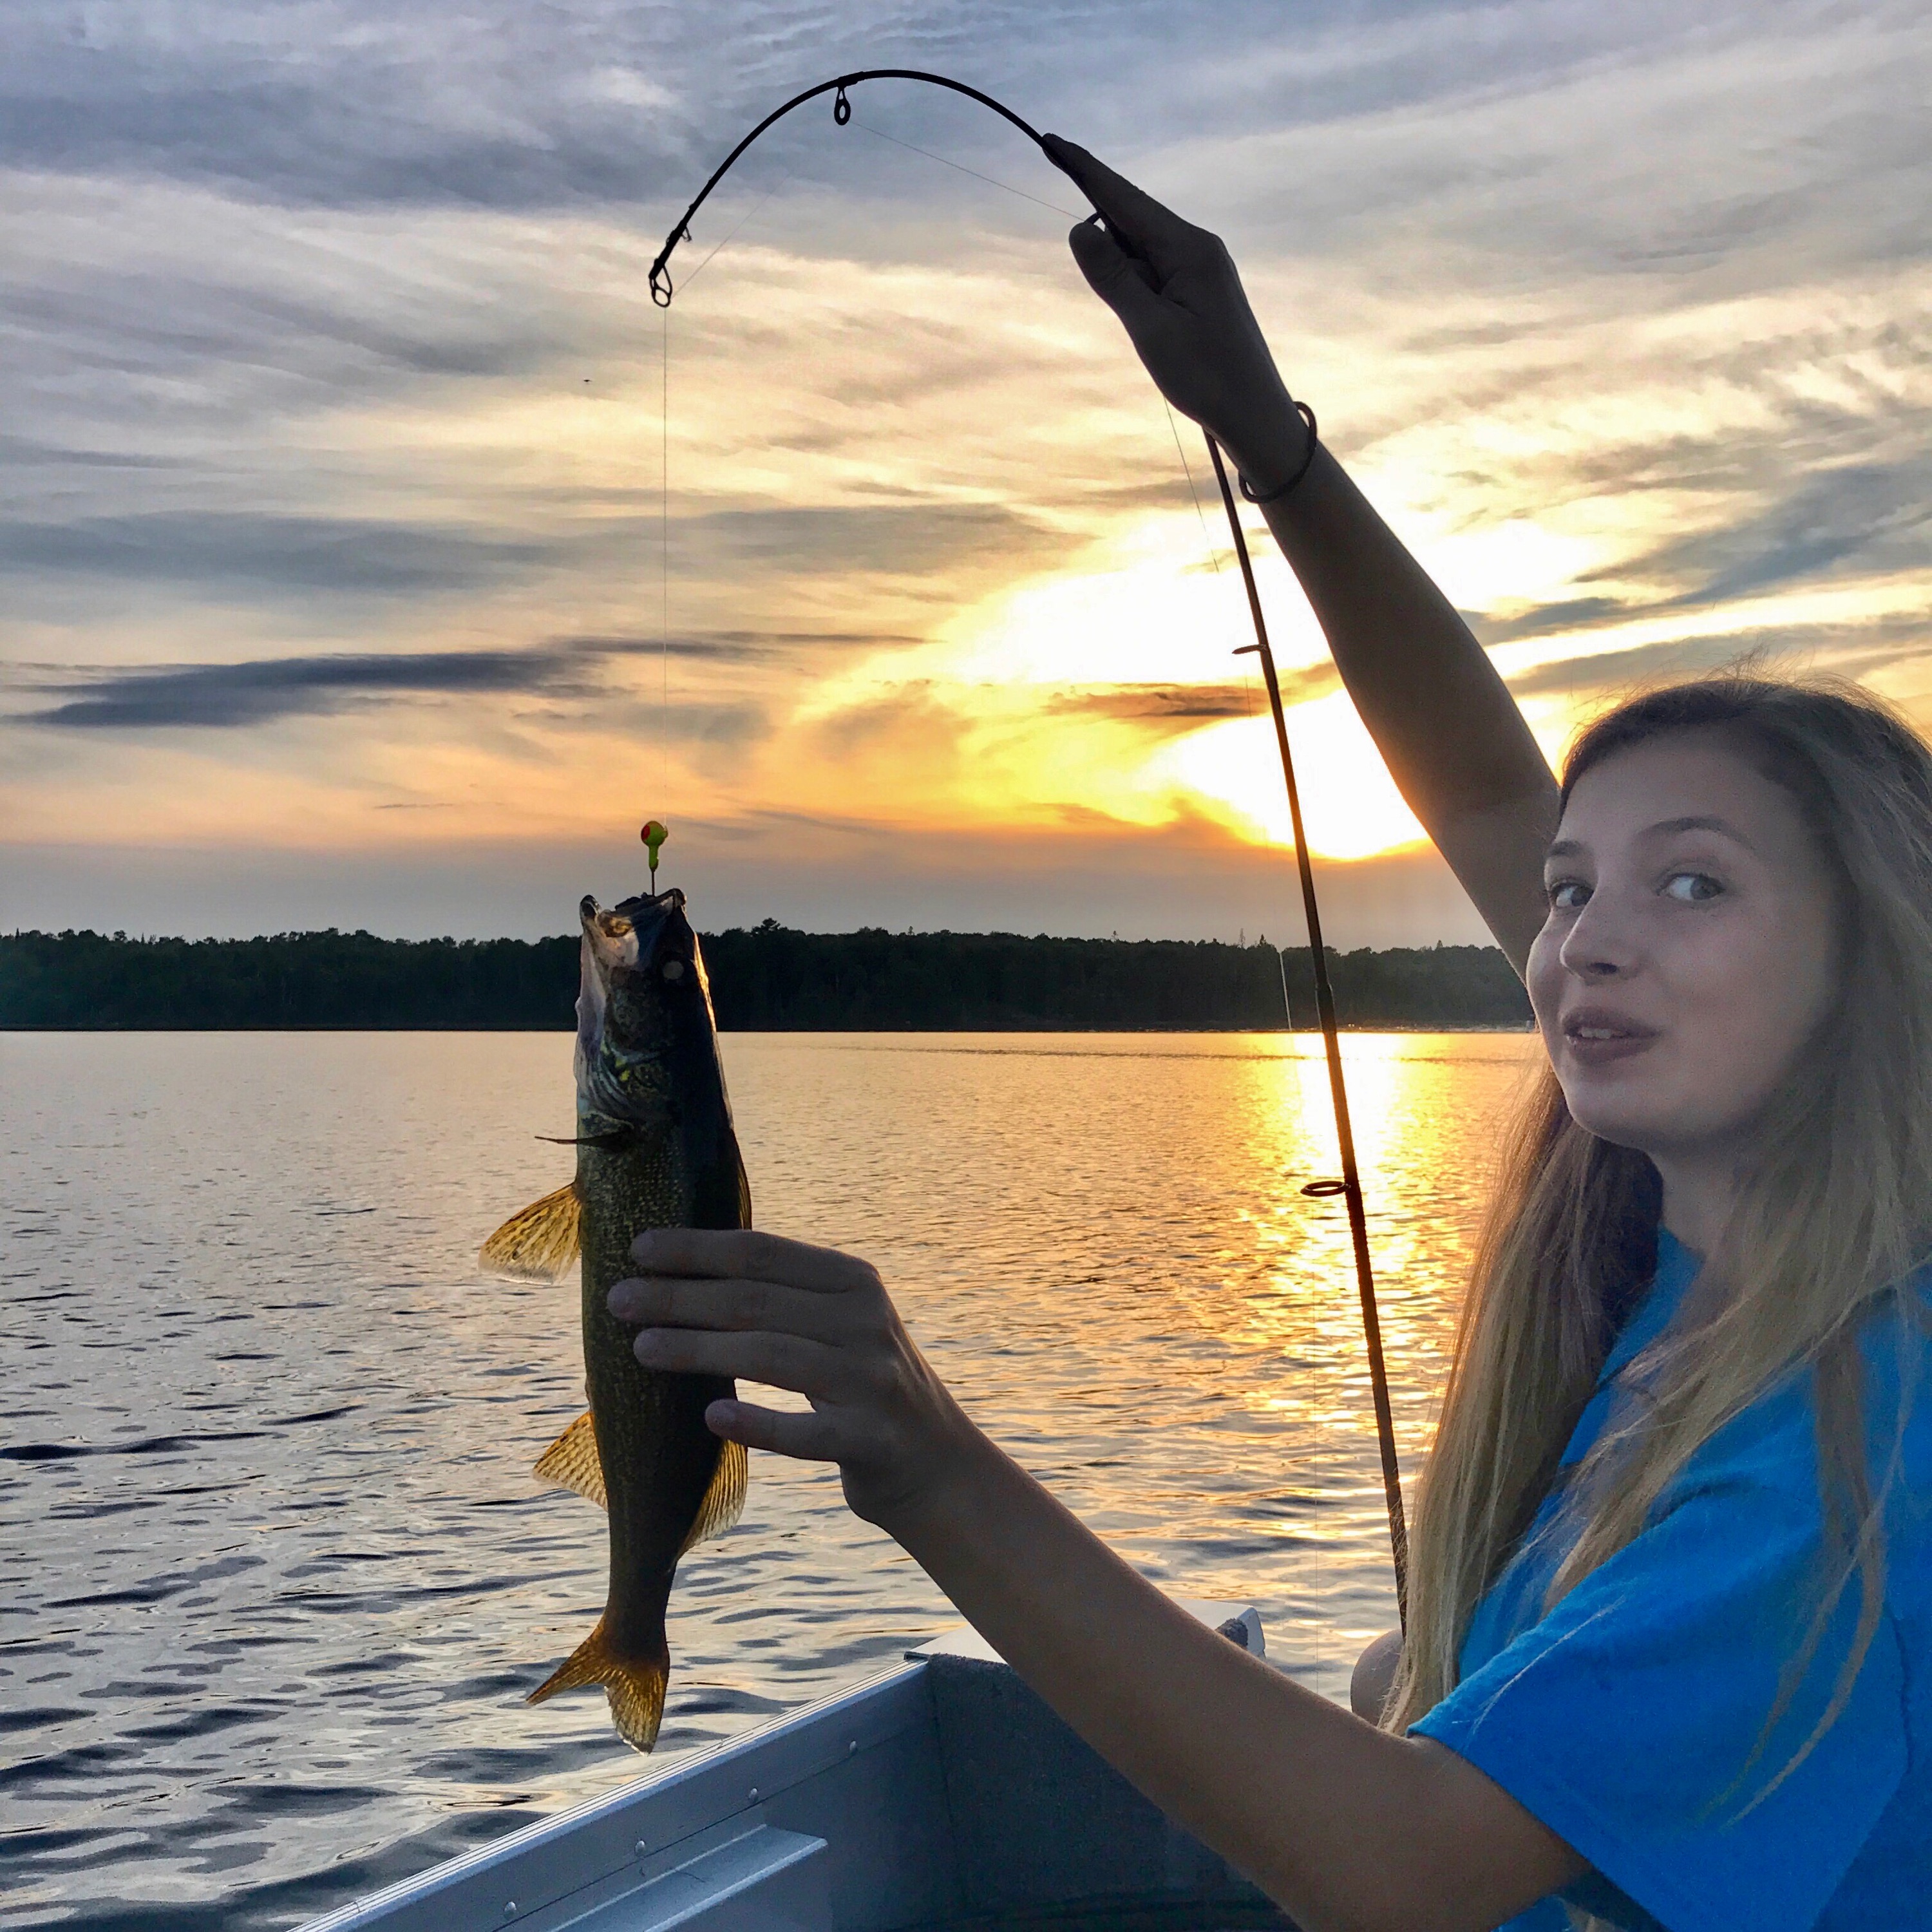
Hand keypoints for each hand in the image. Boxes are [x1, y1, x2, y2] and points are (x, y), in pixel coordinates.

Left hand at [608, 1228, 981, 1529]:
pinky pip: (806, 1432)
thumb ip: (782, 1298)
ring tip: (640, 1349)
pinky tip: (712, 1419)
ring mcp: (872, 1380)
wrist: (937, 1464)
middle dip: (680, 1297)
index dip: (696, 1248)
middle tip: (617, 1301)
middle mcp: (865, 1321)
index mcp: (853, 1281)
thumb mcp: (837, 1324)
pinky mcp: (871, 1439)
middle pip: (756, 1301)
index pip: (761, 1252)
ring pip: (771, 1356)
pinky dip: (758, 1424)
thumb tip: (677, 1275)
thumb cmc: (860, 1385)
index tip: (638, 1249)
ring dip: (698, 1350)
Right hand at [1043, 134, 1308, 490]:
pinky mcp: (1202, 289)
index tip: (1052, 143)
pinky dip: (1138, 285)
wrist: (1256, 415)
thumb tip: (1080, 227)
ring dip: (1124, 276)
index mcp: (1188, 249)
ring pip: (1143, 252)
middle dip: (1105, 239)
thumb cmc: (1207, 377)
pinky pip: (1157, 271)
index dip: (1086, 171)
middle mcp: (1198, 248)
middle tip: (1124, 293)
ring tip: (1154, 333)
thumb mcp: (1150, 329)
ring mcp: (1202, 267)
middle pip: (1133, 222)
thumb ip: (1113, 277)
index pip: (1126, 199)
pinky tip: (1147, 321)